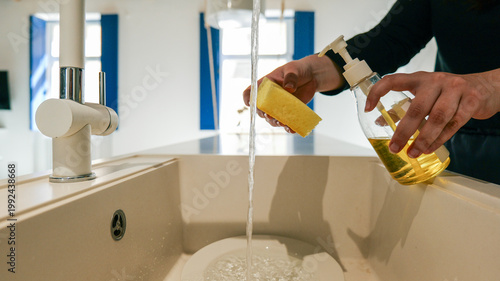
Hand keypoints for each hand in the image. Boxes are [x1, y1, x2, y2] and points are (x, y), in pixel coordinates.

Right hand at [243, 54, 342, 132]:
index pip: (251, 91)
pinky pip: (286, 122)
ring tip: (281, 123)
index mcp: (266, 85)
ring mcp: (278, 106)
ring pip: (271, 118)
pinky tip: (291, 128)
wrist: (311, 76)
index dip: (248, 97)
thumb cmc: (297, 70)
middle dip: (263, 114)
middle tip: (269, 115)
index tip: (249, 103)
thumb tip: (289, 87)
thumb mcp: (293, 69)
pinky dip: (288, 127)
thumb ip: (290, 77)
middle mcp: (269, 97)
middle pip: (260, 109)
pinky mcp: (288, 112)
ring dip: (274, 122)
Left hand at [366, 70, 499, 157]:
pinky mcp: (472, 100)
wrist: (486, 87)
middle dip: (404, 131)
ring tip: (413, 153)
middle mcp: (436, 81)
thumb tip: (378, 120)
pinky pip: (454, 124)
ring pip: (436, 118)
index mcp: (419, 78)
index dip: (377, 92)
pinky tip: (429, 148)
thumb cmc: (447, 93)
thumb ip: (403, 106)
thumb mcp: (425, 94)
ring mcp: (456, 89)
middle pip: (416, 108)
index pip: (393, 80)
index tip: (367, 108)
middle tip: (394, 147)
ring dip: (423, 138)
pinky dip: (440, 138)